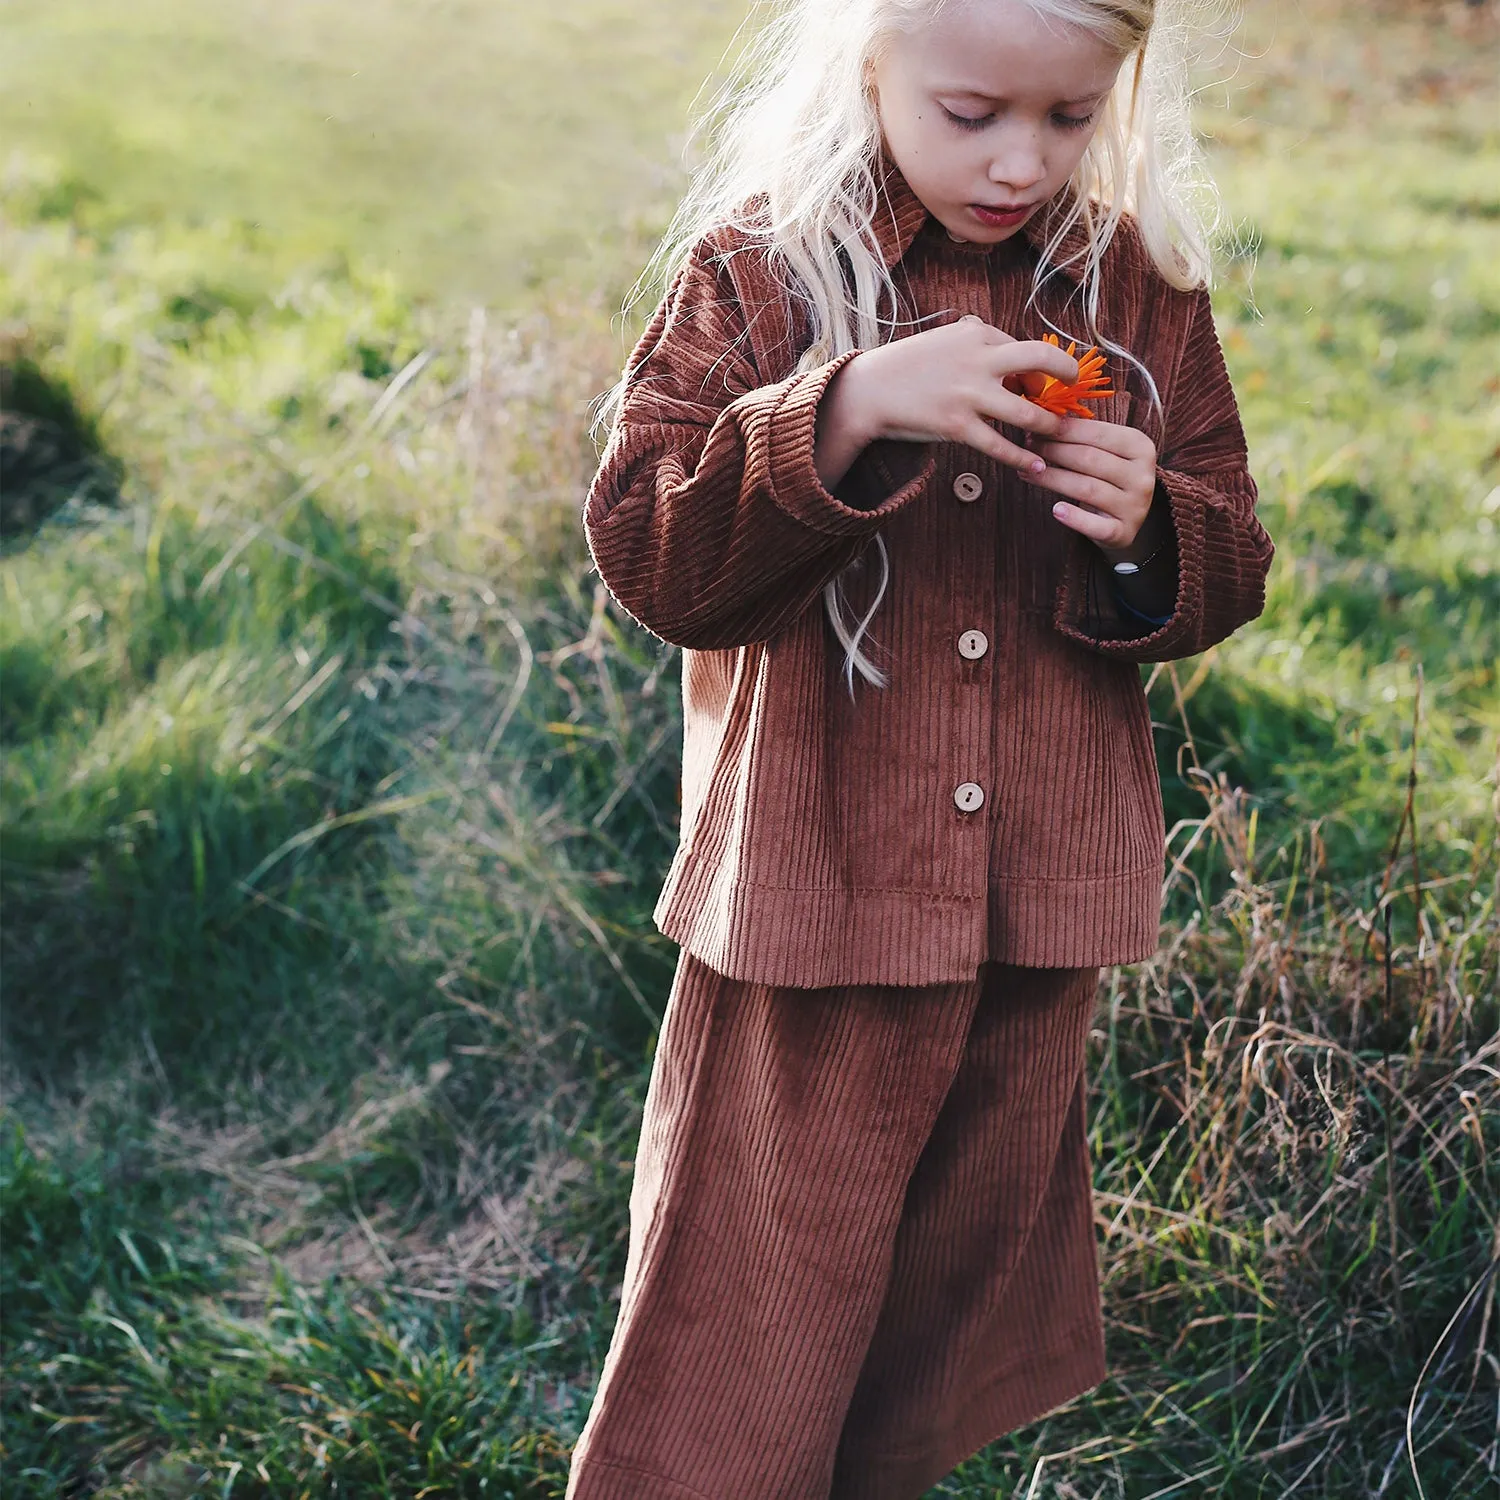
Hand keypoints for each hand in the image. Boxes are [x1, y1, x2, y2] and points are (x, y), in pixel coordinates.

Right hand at [814, 315, 1080, 489]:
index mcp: (977, 334)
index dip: (1043, 368)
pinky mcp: (956, 426)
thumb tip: (1003, 343)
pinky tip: (1037, 466)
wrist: (868, 391)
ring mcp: (968, 394)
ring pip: (1027, 412)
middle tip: (1075, 392)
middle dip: (1066, 375)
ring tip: (1059, 435)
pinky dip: (1023, 458)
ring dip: (1050, 426)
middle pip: (1040, 361)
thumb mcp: (944, 340)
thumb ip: (974, 338)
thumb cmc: (907, 368)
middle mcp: (978, 360)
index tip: (1047, 385)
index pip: (1025, 348)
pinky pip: (1000, 445)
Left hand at [1022, 415, 1159, 557]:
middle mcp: (1143, 475)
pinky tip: (1055, 509)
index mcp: (1141, 447)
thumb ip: (1083, 436)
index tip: (1036, 426)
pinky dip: (1074, 518)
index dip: (1063, 430)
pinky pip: (1095, 525)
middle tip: (1027, 447)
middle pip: (1089, 459)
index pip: (1098, 433)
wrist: (1126, 519)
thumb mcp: (1105, 452)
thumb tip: (1043, 418)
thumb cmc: (1108, 477)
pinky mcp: (1123, 532)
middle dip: (1054, 451)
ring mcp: (1135, 506)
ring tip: (1026, 473)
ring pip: (1087, 488)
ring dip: (1052, 479)